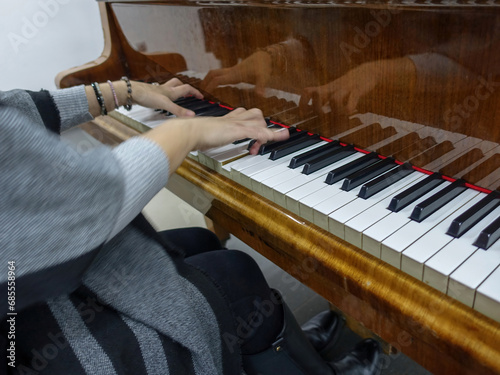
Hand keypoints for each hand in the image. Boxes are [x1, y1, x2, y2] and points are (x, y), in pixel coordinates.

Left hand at [132, 78, 203, 116]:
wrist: (131, 92)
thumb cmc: (147, 96)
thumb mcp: (165, 104)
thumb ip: (178, 110)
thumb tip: (193, 115)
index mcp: (171, 92)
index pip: (187, 89)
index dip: (195, 92)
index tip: (201, 97)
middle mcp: (165, 89)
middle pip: (178, 84)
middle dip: (185, 87)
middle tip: (188, 93)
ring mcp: (157, 90)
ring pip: (168, 86)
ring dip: (174, 88)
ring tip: (176, 95)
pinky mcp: (150, 93)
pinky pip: (160, 92)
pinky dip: (164, 94)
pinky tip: (161, 100)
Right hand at [142, 107, 289, 174]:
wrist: (187, 131)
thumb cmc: (189, 135)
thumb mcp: (200, 137)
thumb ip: (202, 139)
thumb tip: (195, 145)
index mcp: (224, 119)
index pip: (243, 115)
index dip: (250, 123)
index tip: (252, 137)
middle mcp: (232, 119)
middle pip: (255, 114)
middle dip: (262, 125)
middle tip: (261, 141)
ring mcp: (235, 123)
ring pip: (260, 121)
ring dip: (269, 131)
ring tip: (280, 137)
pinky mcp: (237, 130)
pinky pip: (258, 131)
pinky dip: (269, 135)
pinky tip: (277, 137)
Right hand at [201, 51, 272, 95]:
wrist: (265, 57)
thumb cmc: (264, 67)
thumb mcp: (263, 77)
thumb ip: (261, 86)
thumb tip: (261, 95)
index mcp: (234, 74)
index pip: (217, 80)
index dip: (209, 87)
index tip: (204, 95)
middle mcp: (230, 71)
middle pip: (212, 74)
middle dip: (205, 82)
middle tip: (199, 93)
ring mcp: (231, 70)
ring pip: (215, 73)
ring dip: (208, 80)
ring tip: (204, 90)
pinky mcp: (234, 70)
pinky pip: (220, 74)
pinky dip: (214, 79)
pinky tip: (214, 86)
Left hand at [299, 62, 380, 115]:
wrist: (367, 72)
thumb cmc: (348, 85)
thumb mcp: (333, 90)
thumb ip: (323, 100)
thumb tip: (313, 113)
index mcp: (325, 89)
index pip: (307, 92)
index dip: (303, 103)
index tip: (304, 113)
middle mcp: (332, 88)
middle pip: (317, 95)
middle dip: (317, 108)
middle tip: (324, 115)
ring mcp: (345, 88)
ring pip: (335, 99)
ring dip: (335, 111)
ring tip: (339, 114)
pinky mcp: (357, 90)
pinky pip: (352, 100)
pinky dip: (349, 109)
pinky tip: (349, 111)